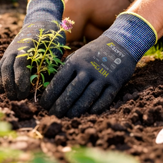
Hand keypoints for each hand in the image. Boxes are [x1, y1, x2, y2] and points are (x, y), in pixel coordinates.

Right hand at [0, 0, 65, 100]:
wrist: (40, 21)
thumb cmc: (52, 38)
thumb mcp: (55, 50)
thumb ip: (49, 66)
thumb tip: (44, 87)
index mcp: (29, 47)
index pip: (20, 66)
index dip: (21, 81)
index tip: (25, 93)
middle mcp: (15, 49)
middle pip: (7, 70)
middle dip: (11, 87)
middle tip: (20, 99)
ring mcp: (9, 52)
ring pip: (0, 70)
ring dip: (4, 85)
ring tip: (13, 96)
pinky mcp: (6, 55)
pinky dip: (0, 80)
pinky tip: (6, 90)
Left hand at [40, 12, 155, 116]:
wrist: (119, 45)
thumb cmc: (92, 54)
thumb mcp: (76, 56)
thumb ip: (64, 69)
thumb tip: (48, 87)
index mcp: (75, 61)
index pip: (59, 80)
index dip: (50, 94)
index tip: (43, 105)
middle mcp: (88, 69)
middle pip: (72, 90)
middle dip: (61, 105)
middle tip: (52, 115)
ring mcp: (102, 76)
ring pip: (88, 96)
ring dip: (77, 109)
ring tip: (67, 117)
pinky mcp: (115, 83)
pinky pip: (105, 98)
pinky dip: (97, 107)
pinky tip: (88, 114)